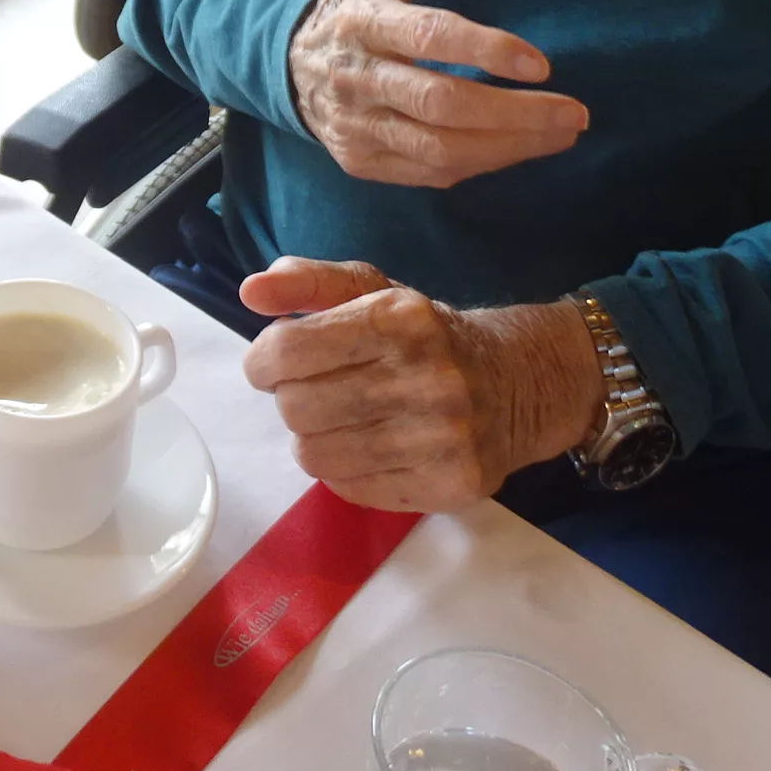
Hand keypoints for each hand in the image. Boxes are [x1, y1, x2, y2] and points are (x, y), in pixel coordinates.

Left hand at [240, 259, 601, 511]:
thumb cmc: (427, 335)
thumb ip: (309, 282)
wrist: (518, 383)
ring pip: (315, 456)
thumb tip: (251, 291)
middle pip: (295, 408)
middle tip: (316, 390)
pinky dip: (346, 469)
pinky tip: (372, 445)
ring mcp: (441, 438)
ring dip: (315, 437)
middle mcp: (424, 378)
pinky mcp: (448, 486)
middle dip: (291, 398)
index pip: (287, 350)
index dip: (263, 360)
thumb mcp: (373, 291)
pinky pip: (350, 489)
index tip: (272, 363)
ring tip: (343, 418)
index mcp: (400, 319)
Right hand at [287, 0, 586, 187]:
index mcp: (364, 21)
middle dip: (515, 113)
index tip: (541, 64)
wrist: (284, 63)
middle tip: (574, 112)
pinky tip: (518, 149)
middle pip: (441, 104)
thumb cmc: (358, 8)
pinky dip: (481, 164)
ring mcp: (356, 125)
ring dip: (508, 146)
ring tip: (561, 134)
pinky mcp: (361, 161)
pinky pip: (430, 174)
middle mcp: (357, 78)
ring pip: (440, 149)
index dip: (485, 50)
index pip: (429, 38)